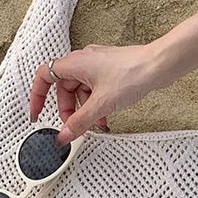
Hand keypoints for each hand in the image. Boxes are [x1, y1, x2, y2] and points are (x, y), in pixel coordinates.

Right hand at [29, 44, 169, 145]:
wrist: (160, 65)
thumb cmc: (132, 73)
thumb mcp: (102, 104)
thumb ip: (80, 122)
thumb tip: (64, 135)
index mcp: (74, 63)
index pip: (44, 76)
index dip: (37, 96)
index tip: (37, 114)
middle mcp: (84, 61)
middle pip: (64, 89)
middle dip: (69, 110)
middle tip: (76, 127)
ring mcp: (98, 66)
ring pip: (82, 91)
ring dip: (86, 110)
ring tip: (97, 125)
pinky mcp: (111, 71)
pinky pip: (96, 90)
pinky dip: (97, 104)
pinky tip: (106, 118)